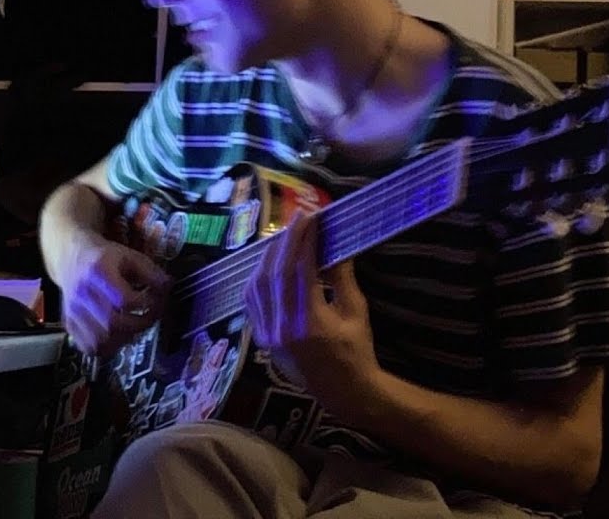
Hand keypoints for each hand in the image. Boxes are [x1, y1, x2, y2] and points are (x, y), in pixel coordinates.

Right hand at [57, 232, 171, 356]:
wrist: (71, 256)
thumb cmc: (105, 257)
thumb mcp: (130, 256)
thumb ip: (151, 272)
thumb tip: (168, 287)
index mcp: (97, 271)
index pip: (124, 299)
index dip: (146, 304)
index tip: (158, 301)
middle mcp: (81, 293)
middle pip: (111, 323)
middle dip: (138, 325)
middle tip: (151, 318)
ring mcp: (73, 311)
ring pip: (100, 340)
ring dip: (124, 339)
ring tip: (135, 326)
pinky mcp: (69, 323)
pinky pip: (89, 347)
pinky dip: (107, 348)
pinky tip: (118, 335)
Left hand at [243, 211, 380, 420]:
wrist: (343, 391)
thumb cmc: (357, 351)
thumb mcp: (356, 312)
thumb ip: (342, 277)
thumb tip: (335, 243)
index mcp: (310, 323)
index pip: (300, 270)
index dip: (304, 240)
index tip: (311, 218)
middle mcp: (283, 329)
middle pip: (275, 273)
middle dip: (285, 241)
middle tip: (298, 219)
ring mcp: (268, 336)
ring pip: (257, 285)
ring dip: (268, 256)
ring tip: (283, 236)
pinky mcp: (261, 339)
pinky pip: (252, 301)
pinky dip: (257, 277)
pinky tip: (268, 263)